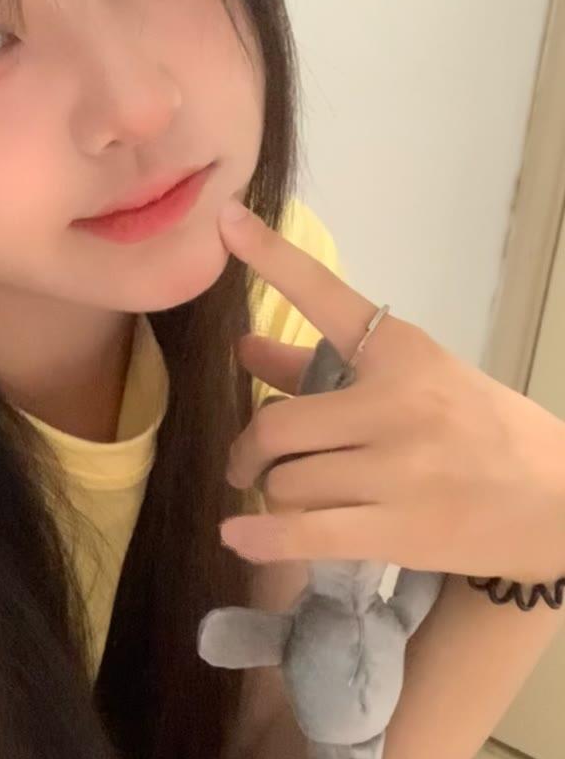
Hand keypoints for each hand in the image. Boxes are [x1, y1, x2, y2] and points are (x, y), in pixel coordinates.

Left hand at [215, 198, 564, 585]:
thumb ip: (321, 365)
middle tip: (248, 464)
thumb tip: (243, 347)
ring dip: (274, 495)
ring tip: (289, 501)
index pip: (326, 296)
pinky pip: (306, 533)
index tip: (227, 221)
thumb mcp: (416, 378)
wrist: (562, 502)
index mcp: (403, 353)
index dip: (271, 257)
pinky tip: (236, 535)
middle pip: (277, 425)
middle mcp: (397, 403)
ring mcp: (399, 469)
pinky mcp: (400, 529)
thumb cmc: (483, 432)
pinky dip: (261, 537)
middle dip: (250, 450)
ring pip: (286, 483)